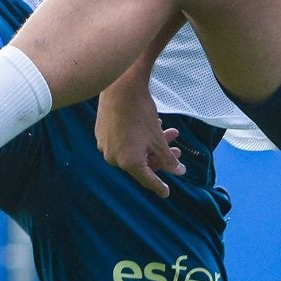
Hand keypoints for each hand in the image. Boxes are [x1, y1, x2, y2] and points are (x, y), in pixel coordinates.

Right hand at [95, 75, 183, 197]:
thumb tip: (179, 172)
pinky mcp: (101, 133)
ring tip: (167, 131)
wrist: (120, 88)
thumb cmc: (141, 114)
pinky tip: (150, 125)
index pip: (147, 180)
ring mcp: (105, 145)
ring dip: (151, 144)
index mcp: (129, 162)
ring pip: (132, 150)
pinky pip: (122, 141)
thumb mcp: (158, 139)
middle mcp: (114, 158)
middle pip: (141, 163)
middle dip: (160, 157)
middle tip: (176, 150)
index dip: (159, 186)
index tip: (166, 193)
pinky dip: (136, 138)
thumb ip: (168, 159)